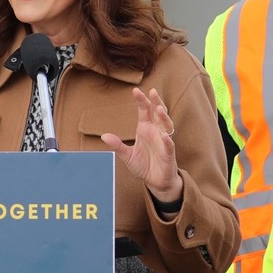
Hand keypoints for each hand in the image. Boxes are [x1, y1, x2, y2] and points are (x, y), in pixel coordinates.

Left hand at [100, 86, 181, 201]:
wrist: (155, 182)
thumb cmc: (143, 165)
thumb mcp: (127, 155)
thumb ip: (117, 145)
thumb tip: (103, 136)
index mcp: (145, 129)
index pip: (144, 111)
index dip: (141, 101)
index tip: (135, 90)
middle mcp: (156, 132)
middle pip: (157, 113)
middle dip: (155, 102)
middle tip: (152, 91)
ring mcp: (163, 141)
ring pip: (166, 125)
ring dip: (164, 117)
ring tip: (159, 108)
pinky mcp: (169, 153)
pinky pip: (169, 145)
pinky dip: (167, 140)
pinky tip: (164, 135)